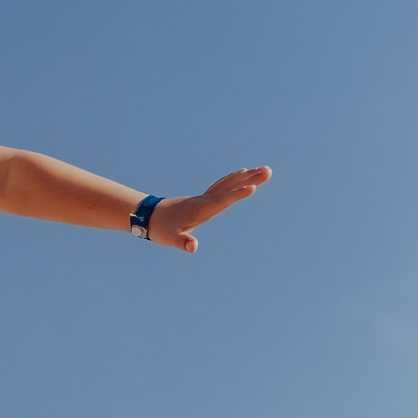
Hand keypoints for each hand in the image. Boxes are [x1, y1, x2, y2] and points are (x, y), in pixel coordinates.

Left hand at [147, 166, 271, 252]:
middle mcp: (205, 200)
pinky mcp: (203, 198)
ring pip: (228, 184)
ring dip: (247, 176)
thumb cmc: (161, 229)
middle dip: (250, 180)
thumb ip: (182, 242)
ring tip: (264, 170)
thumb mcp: (171, 239)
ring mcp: (204, 197)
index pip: (222, 201)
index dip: (236, 194)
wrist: (148, 215)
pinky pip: (222, 185)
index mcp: (201, 209)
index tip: (253, 187)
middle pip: (230, 188)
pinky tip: (243, 173)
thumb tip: (192, 247)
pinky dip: (234, 178)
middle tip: (269, 170)